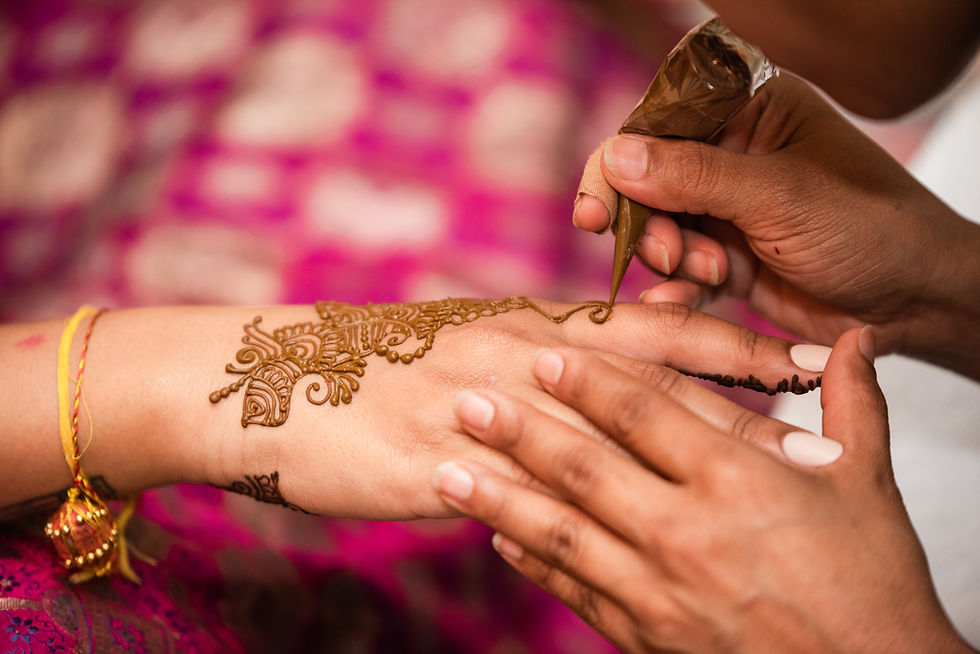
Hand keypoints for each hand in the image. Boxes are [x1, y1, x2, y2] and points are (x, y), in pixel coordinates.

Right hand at [213, 299, 824, 519]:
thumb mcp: (472, 337)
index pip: (646, 331)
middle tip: (811, 433)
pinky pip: (524, 496)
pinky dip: (584, 519)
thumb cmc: (383, 362)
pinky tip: (633, 545)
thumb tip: (615, 353)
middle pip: (645, 384)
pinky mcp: (440, 464)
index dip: (725, 347)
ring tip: (760, 490)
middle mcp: (515, 357)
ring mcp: (479, 411)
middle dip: (732, 408)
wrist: (281, 385)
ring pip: (602, 440)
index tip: (797, 363)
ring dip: (681, 464)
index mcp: (526, 323)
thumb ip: (545, 348)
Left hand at [434, 327, 972, 652]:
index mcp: (736, 482)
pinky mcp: (647, 635)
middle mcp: (686, 533)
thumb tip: (849, 339)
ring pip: (561, 533)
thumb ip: (852, 404)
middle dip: (519, 430)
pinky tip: (498, 541)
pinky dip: (534, 564)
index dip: (590, 379)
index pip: (647, 413)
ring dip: (499, 497)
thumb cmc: (872, 585)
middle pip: (584, 468)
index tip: (546, 353)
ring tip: (448, 468)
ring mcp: (659, 590)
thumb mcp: (868, 485)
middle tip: (465, 398)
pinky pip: (576, 591)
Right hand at [574, 74, 979, 377]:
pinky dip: (676, 288)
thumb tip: (614, 156)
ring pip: (657, 229)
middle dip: (646, 221)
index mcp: (750, 111)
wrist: (917, 302)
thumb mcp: (779, 196)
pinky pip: (679, 270)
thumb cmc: (870, 228)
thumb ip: (694, 176)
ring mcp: (727, 209)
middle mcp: (732, 155)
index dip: (618, 164)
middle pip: (646, 180)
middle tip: (662, 251)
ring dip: (669, 255)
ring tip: (711, 272)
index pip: (659, 124)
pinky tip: (682, 301)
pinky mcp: (728, 259)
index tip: (594, 210)